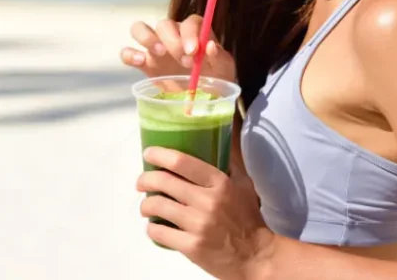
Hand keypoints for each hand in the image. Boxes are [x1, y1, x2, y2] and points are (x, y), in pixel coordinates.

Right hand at [120, 14, 235, 80]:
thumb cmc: (216, 80)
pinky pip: (127, 52)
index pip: (190, 22)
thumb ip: (219, 57)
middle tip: (184, 61)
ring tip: (159, 53)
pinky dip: (129, 54)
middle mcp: (173, 35)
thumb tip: (210, 46)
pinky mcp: (143, 63)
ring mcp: (155, 48)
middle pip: (165, 24)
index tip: (194, 51)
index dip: (190, 33)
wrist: (203, 99)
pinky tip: (139, 61)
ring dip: (147, 37)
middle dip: (172, 40)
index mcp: (194, 33)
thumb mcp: (225, 70)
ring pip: (140, 28)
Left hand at [137, 147, 273, 279]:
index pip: (182, 162)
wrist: (256, 257)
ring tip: (146, 206)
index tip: (148, 153)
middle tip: (141, 183)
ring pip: (157, 206)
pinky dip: (151, 229)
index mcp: (220, 183)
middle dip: (144, 180)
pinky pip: (159, 233)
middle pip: (163, 182)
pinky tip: (154, 227)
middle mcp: (207, 201)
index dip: (159, 155)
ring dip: (145, 205)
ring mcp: (198, 225)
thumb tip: (213, 140)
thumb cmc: (248, 219)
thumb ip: (227, 164)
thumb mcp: (243, 185)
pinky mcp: (191, 247)